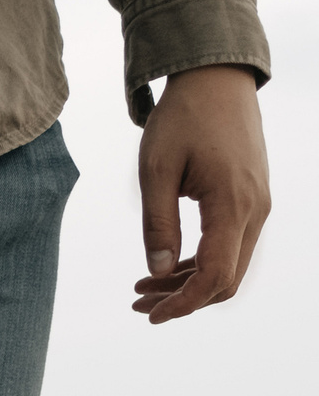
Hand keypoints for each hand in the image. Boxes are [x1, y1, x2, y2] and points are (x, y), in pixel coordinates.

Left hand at [133, 65, 269, 323]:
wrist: (217, 80)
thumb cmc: (182, 119)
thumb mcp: (156, 171)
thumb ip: (157, 223)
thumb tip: (157, 272)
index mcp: (233, 205)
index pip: (214, 276)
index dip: (182, 304)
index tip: (148, 315)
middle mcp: (255, 210)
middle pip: (225, 280)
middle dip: (182, 300)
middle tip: (137, 303)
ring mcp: (258, 205)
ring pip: (229, 266)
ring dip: (188, 284)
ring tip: (141, 288)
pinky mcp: (252, 199)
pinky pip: (230, 246)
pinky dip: (200, 263)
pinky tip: (165, 267)